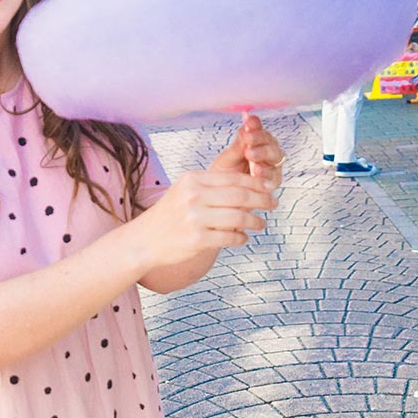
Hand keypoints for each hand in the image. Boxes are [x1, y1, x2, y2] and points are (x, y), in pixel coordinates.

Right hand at [129, 167, 277, 271]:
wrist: (144, 240)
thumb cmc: (170, 215)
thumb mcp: (185, 191)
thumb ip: (213, 186)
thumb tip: (251, 186)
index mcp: (192, 179)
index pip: (233, 177)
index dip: (256, 182)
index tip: (270, 188)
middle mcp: (193, 195)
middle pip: (240, 195)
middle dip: (262, 199)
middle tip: (274, 203)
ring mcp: (194, 218)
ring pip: (238, 216)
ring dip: (255, 221)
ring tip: (261, 223)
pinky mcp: (197, 239)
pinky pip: (230, 237)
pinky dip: (241, 238)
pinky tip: (243, 238)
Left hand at [210, 115, 284, 189]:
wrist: (220, 197)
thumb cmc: (225, 174)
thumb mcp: (228, 158)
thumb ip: (238, 144)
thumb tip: (245, 122)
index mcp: (257, 143)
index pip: (259, 130)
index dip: (255, 125)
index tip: (248, 120)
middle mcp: (268, 153)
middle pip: (271, 142)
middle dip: (259, 139)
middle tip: (248, 138)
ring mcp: (272, 168)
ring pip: (275, 157)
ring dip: (263, 154)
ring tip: (250, 154)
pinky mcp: (273, 183)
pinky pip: (273, 176)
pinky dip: (265, 173)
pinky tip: (257, 171)